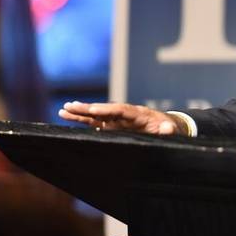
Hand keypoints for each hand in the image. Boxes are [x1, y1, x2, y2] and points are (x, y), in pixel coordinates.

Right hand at [58, 101, 185, 134]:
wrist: (166, 128)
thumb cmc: (167, 129)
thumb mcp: (171, 130)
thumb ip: (168, 129)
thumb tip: (167, 128)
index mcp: (138, 114)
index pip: (121, 110)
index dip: (107, 110)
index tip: (93, 109)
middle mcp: (125, 115)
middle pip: (105, 109)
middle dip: (89, 108)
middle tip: (71, 105)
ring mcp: (117, 120)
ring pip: (97, 115)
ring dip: (81, 112)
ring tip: (64, 109)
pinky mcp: (112, 126)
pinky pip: (95, 122)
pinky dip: (83, 120)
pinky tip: (68, 117)